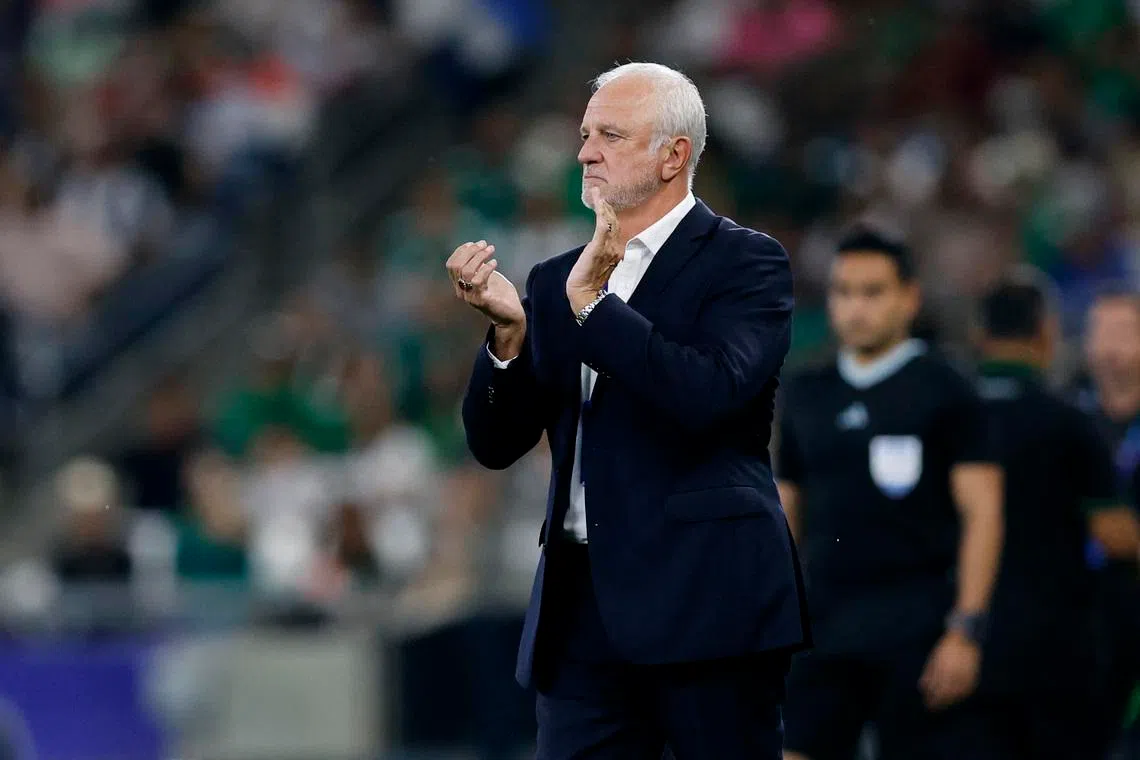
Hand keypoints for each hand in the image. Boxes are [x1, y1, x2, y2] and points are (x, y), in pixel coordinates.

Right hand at [446, 240, 523, 327]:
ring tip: (491, 250)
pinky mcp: (481, 300)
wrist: (511, 316)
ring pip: (466, 271)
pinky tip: (495, 263)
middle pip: (456, 266)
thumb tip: (476, 247)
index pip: (451, 264)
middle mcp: (461, 291)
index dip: (461, 251)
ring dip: (479, 256)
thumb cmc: (500, 295)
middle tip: (484, 244)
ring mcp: (470, 297)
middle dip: (470, 251)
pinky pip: (478, 280)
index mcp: (460, 284)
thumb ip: (479, 265)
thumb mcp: (487, 276)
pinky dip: (486, 268)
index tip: (474, 243)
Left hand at [567, 187, 622, 312]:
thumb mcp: (596, 264)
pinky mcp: (598, 248)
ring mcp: (608, 248)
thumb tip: (598, 245)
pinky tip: (599, 203)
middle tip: (598, 192)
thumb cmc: (587, 281)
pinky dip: (601, 213)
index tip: (603, 202)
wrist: (583, 294)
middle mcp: (615, 248)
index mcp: (615, 252)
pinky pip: (602, 227)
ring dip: (602, 205)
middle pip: (614, 221)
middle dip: (606, 206)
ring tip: (597, 193)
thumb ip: (601, 253)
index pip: (615, 228)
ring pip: (609, 221)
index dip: (609, 214)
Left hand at [919, 630, 980, 709]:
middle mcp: (954, 674)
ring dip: (948, 702)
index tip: (927, 704)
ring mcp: (965, 676)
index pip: (936, 689)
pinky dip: (959, 697)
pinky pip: (966, 691)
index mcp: (943, 669)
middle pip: (945, 694)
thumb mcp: (934, 659)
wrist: (965, 639)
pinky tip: (954, 699)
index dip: (932, 699)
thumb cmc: (946, 649)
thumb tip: (922, 689)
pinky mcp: (973, 677)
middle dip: (938, 703)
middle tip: (932, 708)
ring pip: (956, 694)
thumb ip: (929, 674)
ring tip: (942, 705)